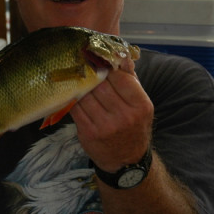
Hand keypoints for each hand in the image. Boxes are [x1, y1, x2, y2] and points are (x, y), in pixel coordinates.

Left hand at [70, 57, 153, 172]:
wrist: (126, 161)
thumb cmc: (133, 126)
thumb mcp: (140, 103)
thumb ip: (130, 79)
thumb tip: (119, 52)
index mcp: (140, 105)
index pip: (120, 77)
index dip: (107, 66)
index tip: (98, 59)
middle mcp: (124, 116)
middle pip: (100, 84)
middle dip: (90, 74)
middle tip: (82, 64)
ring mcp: (105, 126)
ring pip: (85, 95)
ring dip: (79, 85)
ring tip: (76, 77)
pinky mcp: (89, 133)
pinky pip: (75, 108)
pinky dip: (72, 99)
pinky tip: (73, 94)